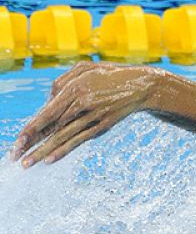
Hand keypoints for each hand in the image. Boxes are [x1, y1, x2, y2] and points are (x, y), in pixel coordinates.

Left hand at [11, 61, 158, 166]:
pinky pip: (80, 141)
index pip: (47, 113)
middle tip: (15, 158)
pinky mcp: (103, 127)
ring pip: (64, 138)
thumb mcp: (84, 69)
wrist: (141, 86)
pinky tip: (51, 160)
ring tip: (28, 164)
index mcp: (75, 90)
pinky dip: (64, 151)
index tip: (18, 141)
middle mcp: (83, 106)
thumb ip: (61, 83)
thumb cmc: (110, 75)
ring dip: (44, 152)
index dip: (31, 129)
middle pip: (52, 129)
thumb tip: (48, 101)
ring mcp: (94, 118)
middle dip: (32, 145)